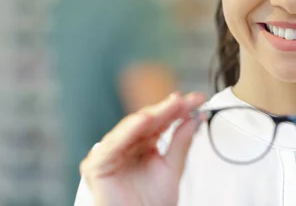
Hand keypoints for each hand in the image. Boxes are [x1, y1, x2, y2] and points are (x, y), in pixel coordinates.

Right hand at [80, 92, 205, 205]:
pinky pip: (114, 144)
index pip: (162, 121)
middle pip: (148, 120)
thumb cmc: (151, 204)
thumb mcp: (172, 169)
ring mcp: (112, 152)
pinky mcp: (98, 164)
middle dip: (169, 108)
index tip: (197, 101)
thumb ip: (181, 144)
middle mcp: (127, 145)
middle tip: (187, 101)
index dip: (179, 109)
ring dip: (153, 115)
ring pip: (132, 127)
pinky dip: (128, 131)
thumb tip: (194, 119)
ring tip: (171, 105)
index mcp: (145, 144)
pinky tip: (144, 121)